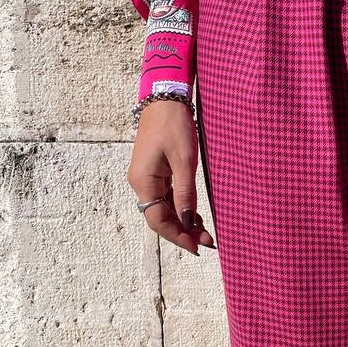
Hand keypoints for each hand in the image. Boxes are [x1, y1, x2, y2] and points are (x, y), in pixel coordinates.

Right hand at [126, 99, 215, 256]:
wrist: (165, 99)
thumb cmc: (174, 126)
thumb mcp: (184, 161)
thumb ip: (185, 193)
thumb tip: (186, 221)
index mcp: (143, 181)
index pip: (157, 220)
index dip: (176, 236)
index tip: (196, 247)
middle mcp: (140, 183)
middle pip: (159, 217)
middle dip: (182, 232)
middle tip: (207, 242)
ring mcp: (146, 178)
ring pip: (163, 209)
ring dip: (182, 222)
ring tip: (204, 232)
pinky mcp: (154, 173)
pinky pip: (165, 197)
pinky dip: (179, 208)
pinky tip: (195, 216)